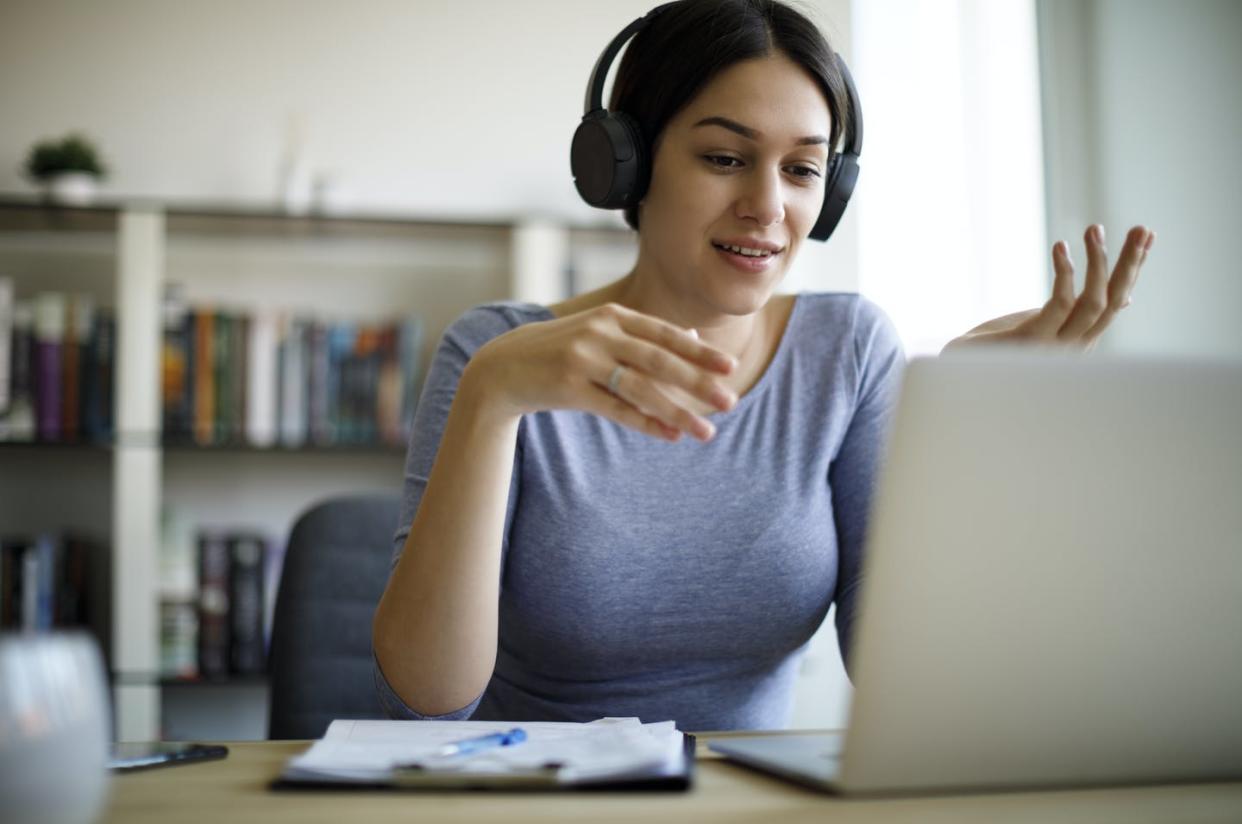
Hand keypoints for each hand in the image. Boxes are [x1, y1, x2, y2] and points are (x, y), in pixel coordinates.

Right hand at [467, 302, 737, 441]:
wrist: (503, 367)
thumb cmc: (562, 350)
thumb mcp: (602, 332)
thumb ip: (645, 334)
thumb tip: (695, 334)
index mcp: (612, 315)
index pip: (664, 333)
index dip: (699, 350)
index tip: (729, 367)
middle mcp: (600, 332)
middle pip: (659, 360)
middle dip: (698, 382)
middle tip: (730, 401)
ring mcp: (583, 358)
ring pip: (641, 388)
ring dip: (677, 411)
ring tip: (705, 431)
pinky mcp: (569, 387)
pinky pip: (616, 409)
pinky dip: (646, 423)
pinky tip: (670, 436)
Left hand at [943, 224, 1155, 352]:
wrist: (957, 367)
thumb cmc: (1001, 346)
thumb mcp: (1048, 324)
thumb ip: (1081, 312)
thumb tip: (1127, 299)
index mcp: (1080, 340)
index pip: (1117, 301)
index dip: (1133, 269)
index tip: (1147, 235)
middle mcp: (1074, 348)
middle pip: (1114, 302)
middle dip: (1130, 264)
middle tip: (1141, 228)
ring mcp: (1054, 348)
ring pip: (1093, 303)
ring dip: (1098, 263)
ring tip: (1094, 229)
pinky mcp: (1030, 342)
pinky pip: (1058, 305)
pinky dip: (1064, 273)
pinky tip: (1061, 247)